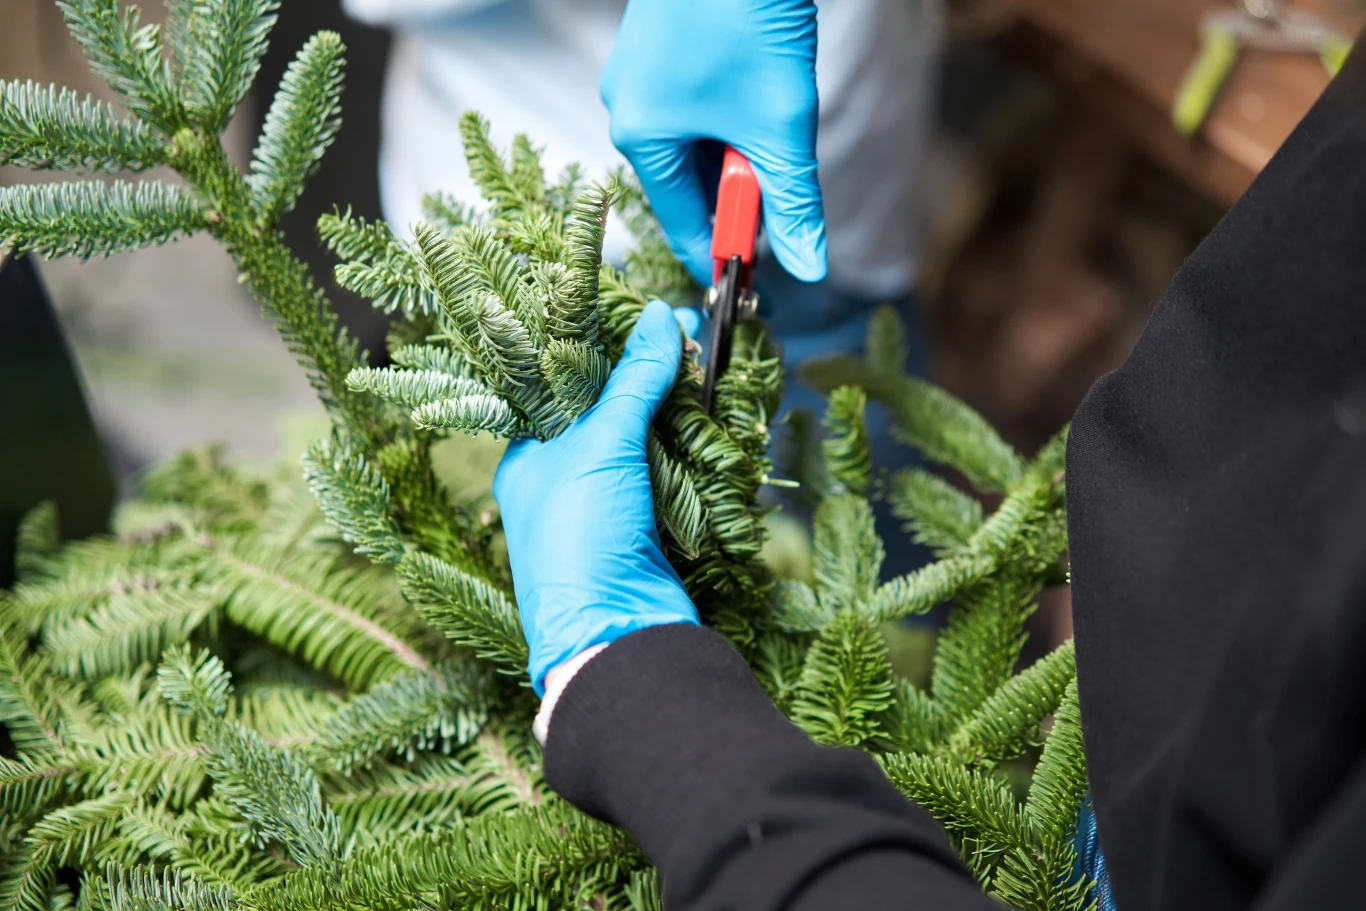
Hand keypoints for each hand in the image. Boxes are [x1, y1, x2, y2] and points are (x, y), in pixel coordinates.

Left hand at [494, 302, 702, 694]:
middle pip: (609, 407)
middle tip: (686, 331)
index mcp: (529, 455)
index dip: (600, 345)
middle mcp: (564, 478)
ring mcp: (609, 505)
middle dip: (647, 372)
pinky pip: (673, 474)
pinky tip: (715, 415)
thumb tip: (662, 316)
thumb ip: (633, 380)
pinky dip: (693, 448)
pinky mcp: (649, 528)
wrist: (616, 636)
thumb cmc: (580, 538)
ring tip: (705, 361)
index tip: (640, 312)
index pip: (560, 382)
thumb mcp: (600, 446)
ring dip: (676, 407)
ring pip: (646, 439)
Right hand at [600, 0, 825, 286]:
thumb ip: (794, 205)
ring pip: (695, 145)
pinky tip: (762, 105)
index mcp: (640, 137)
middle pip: (689, 184)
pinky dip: (729, 121)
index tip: (759, 281)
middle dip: (740, 197)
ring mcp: (639, 74)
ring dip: (739, 155)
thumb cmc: (750, 22)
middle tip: (786, 203)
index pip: (682, 223)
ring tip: (778, 135)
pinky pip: (692, 108)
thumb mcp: (781, 128)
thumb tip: (808, 267)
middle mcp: (627, 107)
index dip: (725, 254)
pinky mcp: (659, 47)